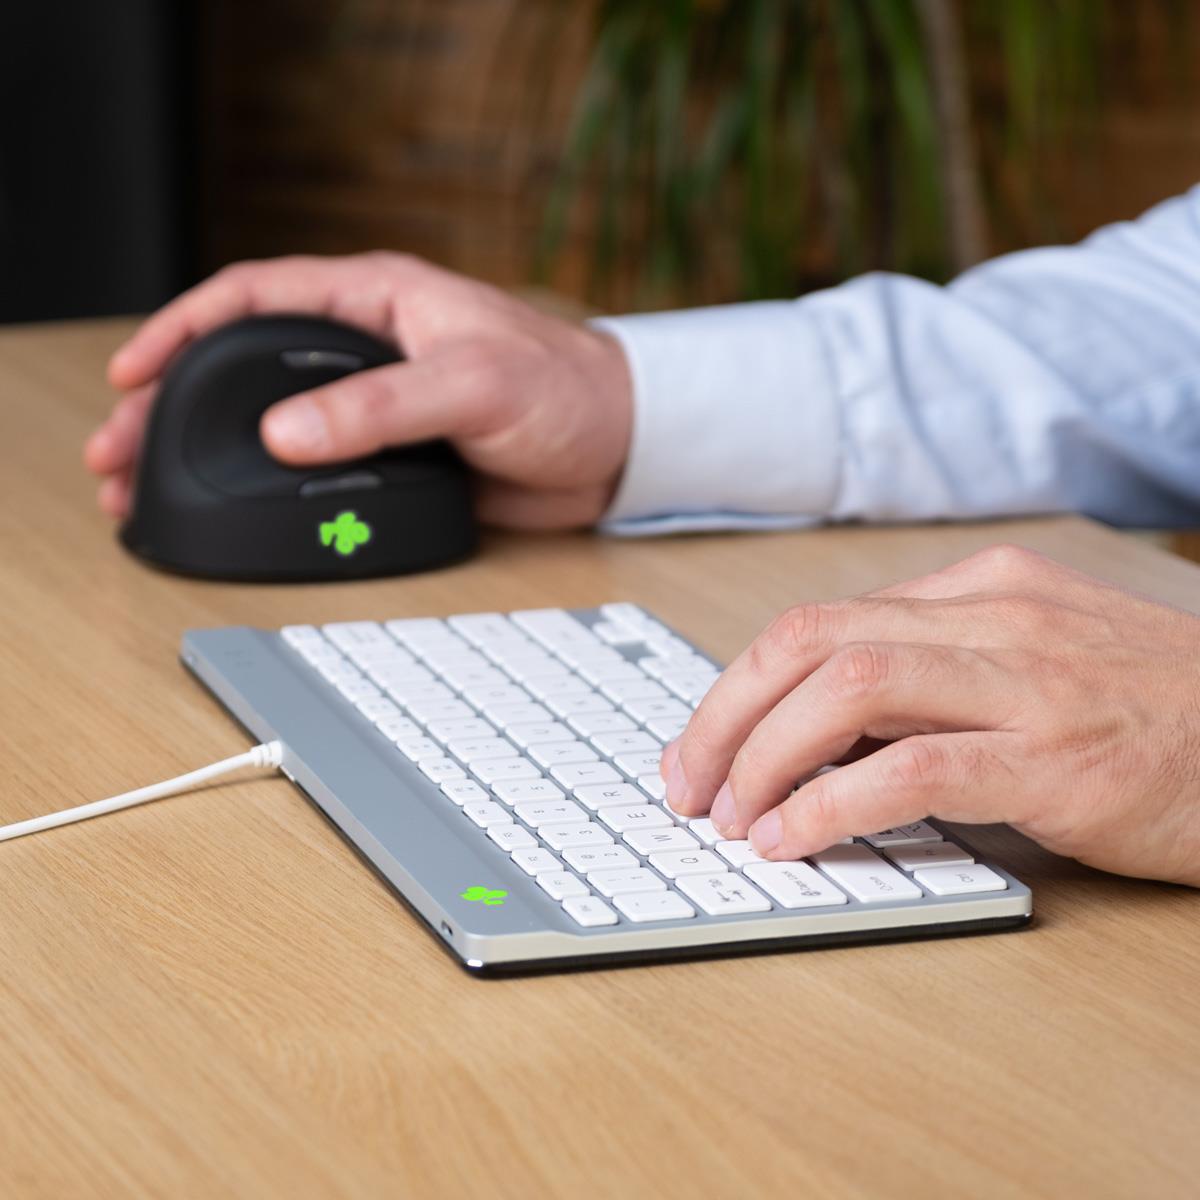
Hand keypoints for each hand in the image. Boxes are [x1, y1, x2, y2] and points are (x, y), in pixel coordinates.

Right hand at [84, 253, 632, 528]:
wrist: (620, 447)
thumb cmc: (566, 389)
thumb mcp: (473, 385)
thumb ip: (382, 407)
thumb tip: (288, 433)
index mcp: (380, 300)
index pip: (258, 297)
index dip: (186, 328)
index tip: (136, 370)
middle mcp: (371, 348)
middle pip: (249, 366)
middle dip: (180, 401)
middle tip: (124, 449)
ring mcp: (380, 405)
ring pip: (278, 422)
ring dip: (220, 451)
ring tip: (163, 486)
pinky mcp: (398, 456)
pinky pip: (324, 470)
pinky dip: (278, 489)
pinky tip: (247, 508)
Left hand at [663, 544, 1199, 886]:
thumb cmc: (1147, 710)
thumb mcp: (1030, 664)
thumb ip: (933, 679)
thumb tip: (814, 734)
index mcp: (977, 591)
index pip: (817, 623)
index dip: (738, 686)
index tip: (699, 745)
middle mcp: (991, 617)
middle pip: (809, 643)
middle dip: (724, 715)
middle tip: (687, 783)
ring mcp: (1024, 680)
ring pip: (847, 689)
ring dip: (764, 757)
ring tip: (731, 815)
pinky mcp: (1054, 757)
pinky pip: (912, 768)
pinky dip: (832, 804)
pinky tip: (794, 837)